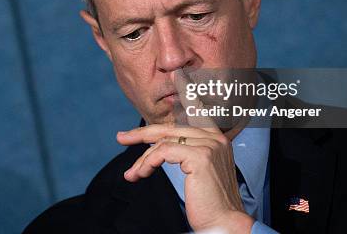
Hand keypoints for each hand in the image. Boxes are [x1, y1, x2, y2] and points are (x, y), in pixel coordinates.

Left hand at [117, 123, 253, 232]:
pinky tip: (141, 174)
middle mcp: (214, 137)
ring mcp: (209, 145)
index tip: (135, 132)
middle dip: (141, 134)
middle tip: (122, 138)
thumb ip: (183, 151)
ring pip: (163, 142)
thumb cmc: (209, 201)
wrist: (225, 222)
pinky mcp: (200, 156)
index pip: (179, 124)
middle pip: (169, 129)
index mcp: (215, 137)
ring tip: (133, 174)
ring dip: (143, 159)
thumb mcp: (197, 169)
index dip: (155, 127)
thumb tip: (157, 144)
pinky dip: (148, 163)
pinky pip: (164, 152)